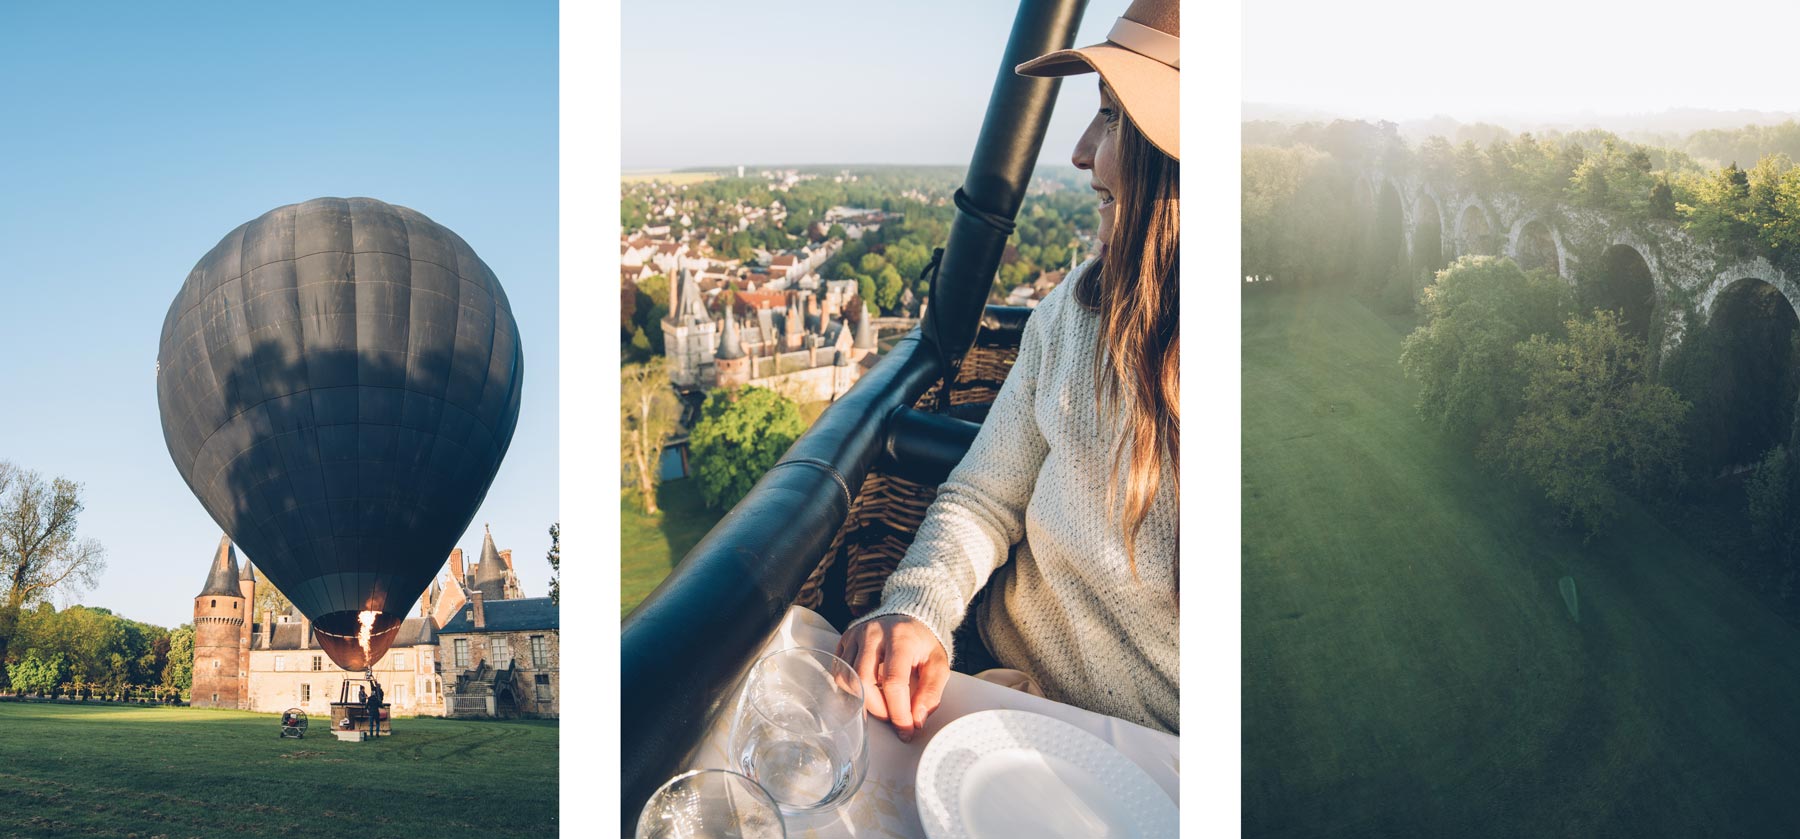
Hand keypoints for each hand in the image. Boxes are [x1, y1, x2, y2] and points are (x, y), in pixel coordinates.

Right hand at [836, 615, 948, 742]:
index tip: (906, 731)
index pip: (894, 682)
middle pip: (865, 681)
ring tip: (882, 701)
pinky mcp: (845, 639)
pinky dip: (853, 688)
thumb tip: (916, 720)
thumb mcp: (938, 665)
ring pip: (848, 678)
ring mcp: (856, 635)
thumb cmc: (923, 644)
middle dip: (879, 709)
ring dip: (864, 700)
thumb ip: (931, 692)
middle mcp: (874, 633)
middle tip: (893, 718)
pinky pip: (840, 671)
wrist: (909, 617)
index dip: (899, 712)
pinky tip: (869, 687)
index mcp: (901, 638)